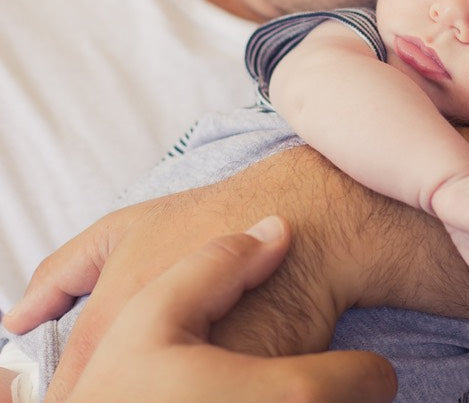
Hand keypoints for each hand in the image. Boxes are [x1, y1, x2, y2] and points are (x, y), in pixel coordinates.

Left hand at [4, 155, 360, 400]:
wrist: (307, 223)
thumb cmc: (215, 217)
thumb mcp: (124, 229)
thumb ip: (62, 273)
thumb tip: (18, 318)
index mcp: (111, 324)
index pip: (67, 389)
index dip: (77, 388)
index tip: (110, 378)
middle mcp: (148, 359)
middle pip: (113, 398)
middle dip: (125, 391)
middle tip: (149, 376)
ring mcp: (201, 377)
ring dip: (169, 398)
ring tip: (178, 382)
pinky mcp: (247, 390)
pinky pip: (219, 400)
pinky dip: (212, 398)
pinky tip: (216, 385)